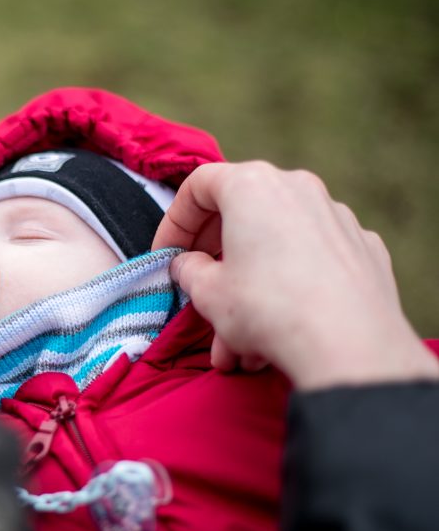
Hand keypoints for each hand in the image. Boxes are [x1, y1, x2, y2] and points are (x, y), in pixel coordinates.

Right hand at [152, 161, 438, 390]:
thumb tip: (190, 265)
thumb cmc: (267, 309)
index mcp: (252, 186)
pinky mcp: (363, 247)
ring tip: (236, 338)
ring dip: (249, 284)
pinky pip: (312, 259)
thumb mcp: (206, 292)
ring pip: (276, 243)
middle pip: (241, 213)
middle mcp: (297, 188)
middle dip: (215, 257)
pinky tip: (282, 324)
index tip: (167, 255)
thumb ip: (189, 271)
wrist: (349, 344)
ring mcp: (337, 216)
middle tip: (199, 288)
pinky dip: (289, 284)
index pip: (198, 185)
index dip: (174, 221)